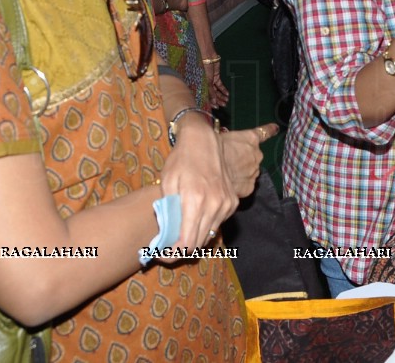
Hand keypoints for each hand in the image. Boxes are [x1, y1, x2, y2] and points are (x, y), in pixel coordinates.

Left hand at [158, 115, 236, 250]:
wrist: (204, 141)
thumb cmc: (181, 159)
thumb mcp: (167, 183)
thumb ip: (169, 211)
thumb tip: (168, 234)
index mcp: (195, 201)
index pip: (188, 242)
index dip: (173, 253)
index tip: (162, 253)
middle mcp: (215, 205)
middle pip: (199, 243)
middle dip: (182, 249)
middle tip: (167, 247)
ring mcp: (226, 204)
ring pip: (210, 235)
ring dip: (194, 238)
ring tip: (179, 233)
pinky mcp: (233, 202)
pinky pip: (218, 223)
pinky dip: (205, 226)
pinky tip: (195, 218)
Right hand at [201, 55, 229, 107]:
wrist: (207, 57)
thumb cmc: (203, 68)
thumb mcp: (207, 82)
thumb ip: (211, 92)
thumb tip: (214, 102)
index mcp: (200, 86)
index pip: (206, 97)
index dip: (212, 102)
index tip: (217, 107)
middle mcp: (205, 84)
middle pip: (212, 94)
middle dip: (218, 100)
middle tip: (224, 105)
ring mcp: (210, 80)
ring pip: (216, 90)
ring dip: (221, 95)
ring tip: (226, 100)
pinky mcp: (215, 76)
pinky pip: (219, 85)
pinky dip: (223, 89)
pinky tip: (227, 94)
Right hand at [218, 124, 278, 197]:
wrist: (210, 170)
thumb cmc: (212, 149)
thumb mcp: (220, 138)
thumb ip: (229, 142)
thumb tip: (224, 146)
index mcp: (251, 138)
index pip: (264, 132)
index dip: (269, 130)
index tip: (275, 128)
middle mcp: (257, 155)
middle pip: (252, 157)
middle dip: (243, 160)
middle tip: (229, 164)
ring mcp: (254, 172)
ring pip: (249, 173)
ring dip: (241, 174)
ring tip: (226, 176)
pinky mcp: (249, 188)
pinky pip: (245, 186)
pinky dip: (238, 187)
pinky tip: (227, 186)